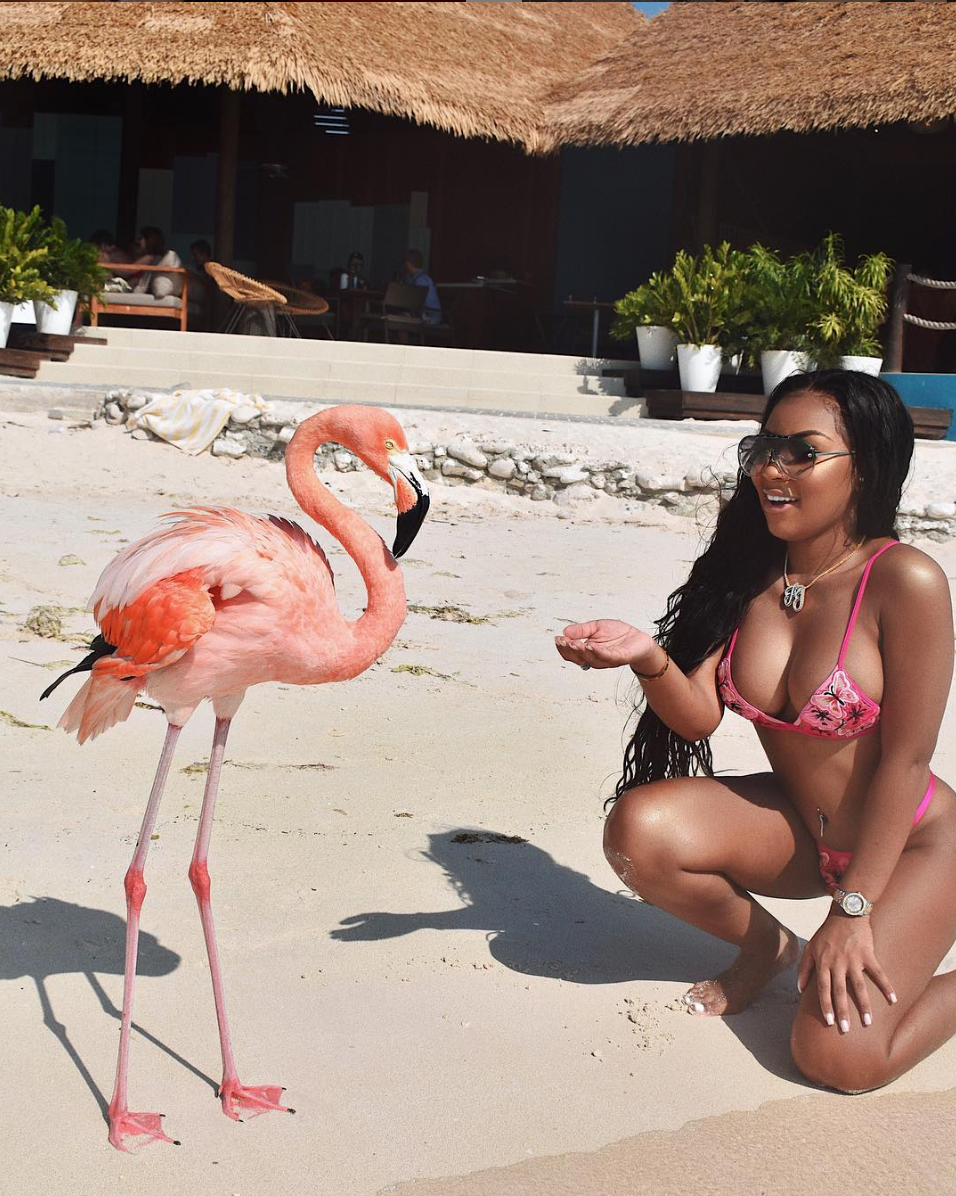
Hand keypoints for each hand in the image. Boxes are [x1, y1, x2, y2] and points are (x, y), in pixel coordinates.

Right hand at [554, 619, 658, 671]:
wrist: (639, 638)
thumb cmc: (618, 634)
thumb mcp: (596, 627)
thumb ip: (581, 630)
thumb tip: (565, 632)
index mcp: (588, 652)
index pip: (571, 654)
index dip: (563, 648)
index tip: (557, 639)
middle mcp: (596, 658)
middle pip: (578, 658)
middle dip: (569, 651)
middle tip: (563, 642)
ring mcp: (607, 660)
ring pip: (591, 659)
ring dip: (581, 652)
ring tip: (574, 643)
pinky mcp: (619, 657)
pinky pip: (607, 656)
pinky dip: (598, 652)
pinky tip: (591, 645)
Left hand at [797, 912, 895, 1030]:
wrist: (845, 913)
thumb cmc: (826, 933)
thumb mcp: (810, 947)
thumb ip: (804, 968)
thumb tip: (800, 989)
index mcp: (823, 962)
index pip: (823, 988)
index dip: (825, 1005)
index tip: (829, 1022)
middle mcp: (837, 963)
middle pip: (840, 991)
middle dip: (842, 1011)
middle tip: (846, 1029)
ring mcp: (853, 959)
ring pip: (859, 986)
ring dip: (863, 1005)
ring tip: (867, 1022)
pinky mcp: (868, 955)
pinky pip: (878, 973)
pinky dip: (886, 986)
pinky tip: (893, 1000)